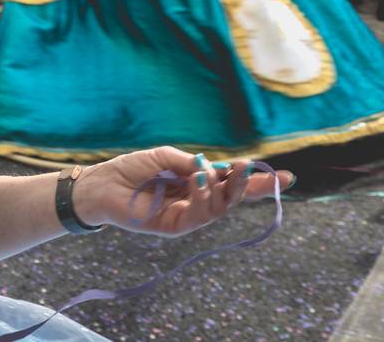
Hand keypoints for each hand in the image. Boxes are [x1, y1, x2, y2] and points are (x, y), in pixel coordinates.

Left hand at [74, 146, 292, 237]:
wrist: (101, 184)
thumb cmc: (130, 169)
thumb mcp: (166, 157)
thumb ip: (191, 163)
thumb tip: (214, 168)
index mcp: (196, 184)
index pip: (229, 184)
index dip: (254, 181)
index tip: (282, 176)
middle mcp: (195, 201)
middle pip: (231, 199)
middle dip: (252, 188)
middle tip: (270, 177)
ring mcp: (186, 216)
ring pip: (219, 209)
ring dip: (229, 190)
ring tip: (234, 169)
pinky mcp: (174, 226)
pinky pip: (197, 215)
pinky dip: (203, 197)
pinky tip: (201, 179)